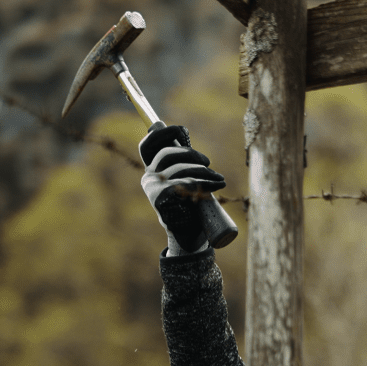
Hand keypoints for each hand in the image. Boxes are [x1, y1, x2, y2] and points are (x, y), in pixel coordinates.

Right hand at [138, 125, 225, 254]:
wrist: (189, 236)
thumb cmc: (190, 206)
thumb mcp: (185, 181)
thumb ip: (182, 163)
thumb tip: (178, 134)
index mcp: (152, 171)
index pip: (147, 146)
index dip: (162, 134)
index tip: (181, 129)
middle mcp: (149, 178)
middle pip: (168, 154)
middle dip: (191, 154)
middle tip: (208, 162)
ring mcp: (153, 188)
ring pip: (181, 170)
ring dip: (204, 172)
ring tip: (219, 179)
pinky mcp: (161, 198)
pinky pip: (184, 183)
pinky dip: (203, 183)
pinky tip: (215, 186)